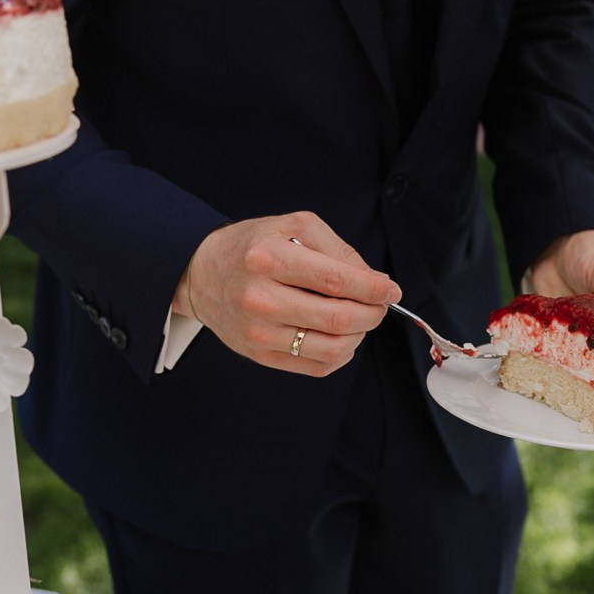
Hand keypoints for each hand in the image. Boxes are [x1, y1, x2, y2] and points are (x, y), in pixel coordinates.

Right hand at [177, 212, 400, 375]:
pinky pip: (317, 366)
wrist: (202, 274)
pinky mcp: (261, 356)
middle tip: (379, 305)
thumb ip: (337, 249)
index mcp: (269, 258)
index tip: (391, 290)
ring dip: (359, 336)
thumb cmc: (252, 248)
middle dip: (372, 313)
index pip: (336, 280)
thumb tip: (375, 281)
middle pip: (338, 318)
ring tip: (359, 319)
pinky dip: (341, 354)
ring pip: (332, 348)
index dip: (374, 289)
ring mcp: (259, 333)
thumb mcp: (292, 227)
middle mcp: (261, 298)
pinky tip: (340, 336)